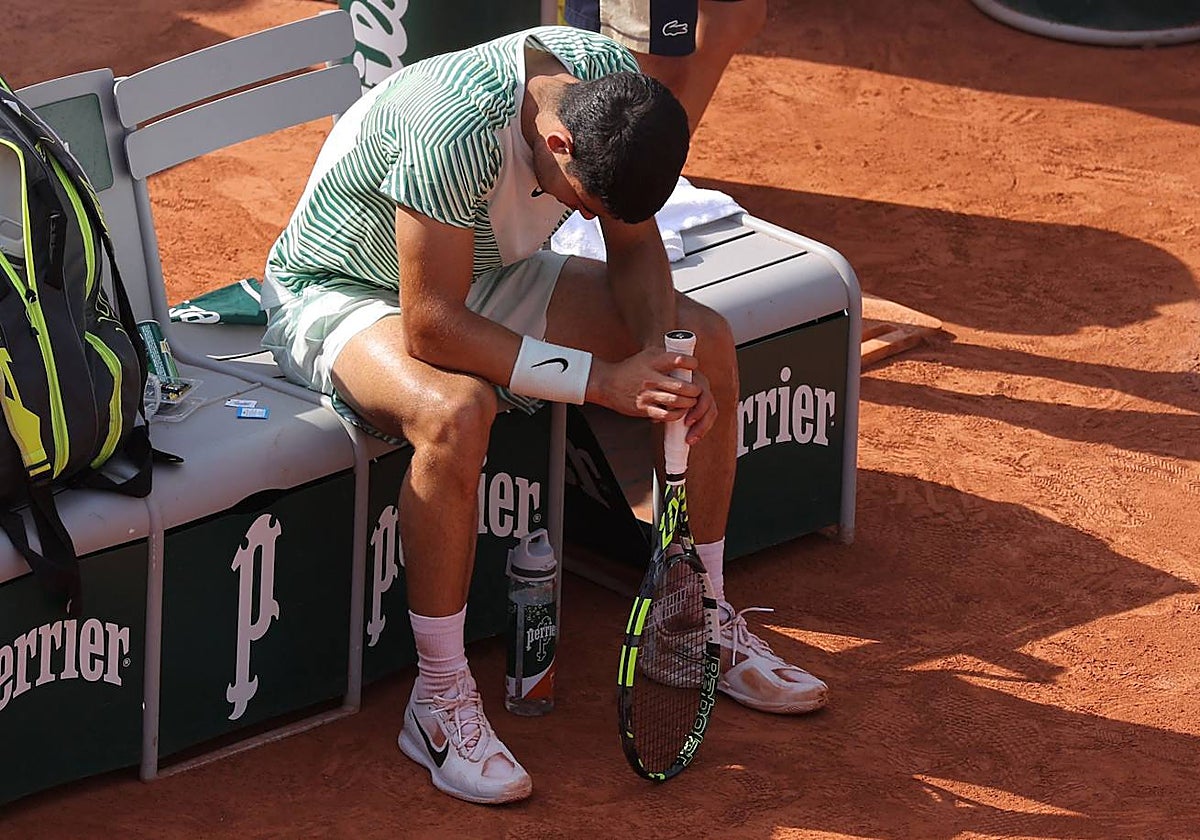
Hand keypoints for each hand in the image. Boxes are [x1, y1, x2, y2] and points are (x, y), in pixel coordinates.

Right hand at [587, 348, 715, 443]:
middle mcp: (651, 378)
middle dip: (695, 390)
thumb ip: (666, 355)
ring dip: (689, 403)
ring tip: (691, 400)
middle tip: (697, 389)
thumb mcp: (648, 355)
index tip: (693, 366)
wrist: (608, 384)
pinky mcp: (644, 408)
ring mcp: (647, 394)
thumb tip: (688, 358)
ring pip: (676, 402)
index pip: (678, 360)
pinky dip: (677, 414)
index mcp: (653, 362)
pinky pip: (666, 415)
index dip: (691, 363)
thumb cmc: (631, 368)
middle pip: (682, 386)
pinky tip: (679, 411)